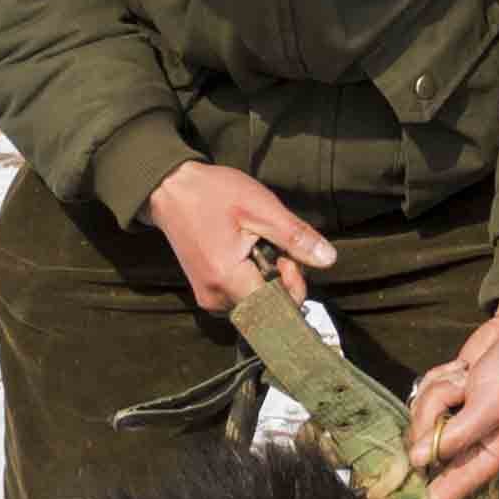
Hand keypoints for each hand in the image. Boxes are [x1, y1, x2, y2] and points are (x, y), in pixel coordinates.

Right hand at [144, 161, 338, 316]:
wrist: (170, 190)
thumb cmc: (213, 194)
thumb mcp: (260, 207)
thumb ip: (295, 237)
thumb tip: (328, 259)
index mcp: (228, 278)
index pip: (278, 307)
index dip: (293, 285)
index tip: (288, 256)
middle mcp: (216, 298)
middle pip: (268, 308)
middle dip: (281, 282)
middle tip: (273, 247)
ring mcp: (208, 299)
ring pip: (256, 305)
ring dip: (267, 281)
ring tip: (256, 248)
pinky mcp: (206, 294)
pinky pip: (241, 299)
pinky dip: (252, 282)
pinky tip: (246, 256)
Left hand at [403, 297, 498, 498]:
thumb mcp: (491, 406)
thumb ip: (456, 436)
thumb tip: (417, 459)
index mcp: (487, 457)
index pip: (445, 491)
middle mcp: (468, 444)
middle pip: (422, 451)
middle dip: (431, 420)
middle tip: (458, 394)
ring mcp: (454, 420)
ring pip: (419, 417)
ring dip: (439, 392)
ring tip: (467, 378)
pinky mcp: (445, 398)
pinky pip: (423, 394)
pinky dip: (439, 378)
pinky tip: (462, 370)